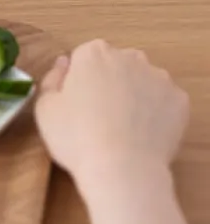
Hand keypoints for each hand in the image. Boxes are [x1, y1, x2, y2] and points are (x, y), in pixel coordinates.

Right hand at [35, 40, 188, 184]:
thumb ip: (52, 78)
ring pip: (142, 80)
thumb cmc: (76, 137)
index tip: (75, 101)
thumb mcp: (45, 108)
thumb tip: (65, 64)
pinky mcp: (179, 100)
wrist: (122, 169)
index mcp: (93, 54)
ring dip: (133, 94)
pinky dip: (155, 112)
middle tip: (97, 114)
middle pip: (115, 63)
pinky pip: (163, 100)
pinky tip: (141, 133)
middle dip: (107, 81)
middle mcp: (128, 57)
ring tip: (122, 126)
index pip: (83, 56)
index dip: (77, 79)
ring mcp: (158, 77)